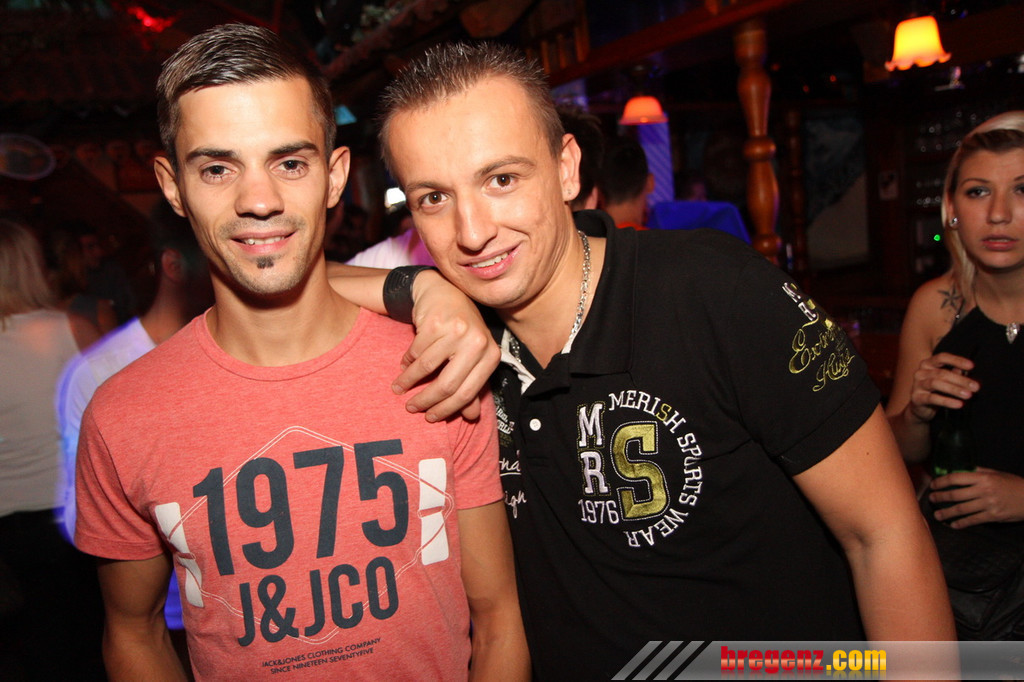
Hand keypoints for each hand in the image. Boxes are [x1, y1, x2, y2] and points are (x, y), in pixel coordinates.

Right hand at [393, 271, 498, 421]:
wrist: (446, 294)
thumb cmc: (461, 331)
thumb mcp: (473, 358)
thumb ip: (472, 387)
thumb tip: (471, 417)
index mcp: (491, 355)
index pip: (467, 393)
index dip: (447, 409)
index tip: (431, 417)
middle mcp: (477, 342)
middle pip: (448, 384)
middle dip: (426, 400)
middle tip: (412, 408)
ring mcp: (456, 330)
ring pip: (427, 367)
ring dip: (409, 381)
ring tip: (399, 388)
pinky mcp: (435, 322)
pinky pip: (415, 351)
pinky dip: (407, 362)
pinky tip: (404, 364)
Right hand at [905, 352, 977, 423]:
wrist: (921, 407)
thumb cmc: (936, 390)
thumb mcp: (946, 380)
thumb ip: (954, 374)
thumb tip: (965, 371)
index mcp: (928, 364)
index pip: (942, 358)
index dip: (957, 360)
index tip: (972, 366)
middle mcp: (921, 372)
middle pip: (941, 373)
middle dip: (961, 380)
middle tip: (975, 386)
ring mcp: (917, 385)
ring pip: (936, 384)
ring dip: (954, 389)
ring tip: (968, 395)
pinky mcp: (917, 398)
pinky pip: (932, 398)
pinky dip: (947, 401)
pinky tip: (958, 404)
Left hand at [929, 467, 1023, 527]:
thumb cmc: (1013, 484)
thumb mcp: (996, 474)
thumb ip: (978, 472)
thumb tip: (960, 470)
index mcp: (983, 478)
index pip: (956, 478)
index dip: (942, 482)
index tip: (933, 485)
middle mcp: (983, 490)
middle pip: (955, 495)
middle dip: (940, 497)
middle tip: (931, 499)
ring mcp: (988, 504)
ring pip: (961, 509)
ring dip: (946, 513)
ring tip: (937, 515)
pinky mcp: (993, 516)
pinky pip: (973, 520)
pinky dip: (961, 523)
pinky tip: (953, 525)